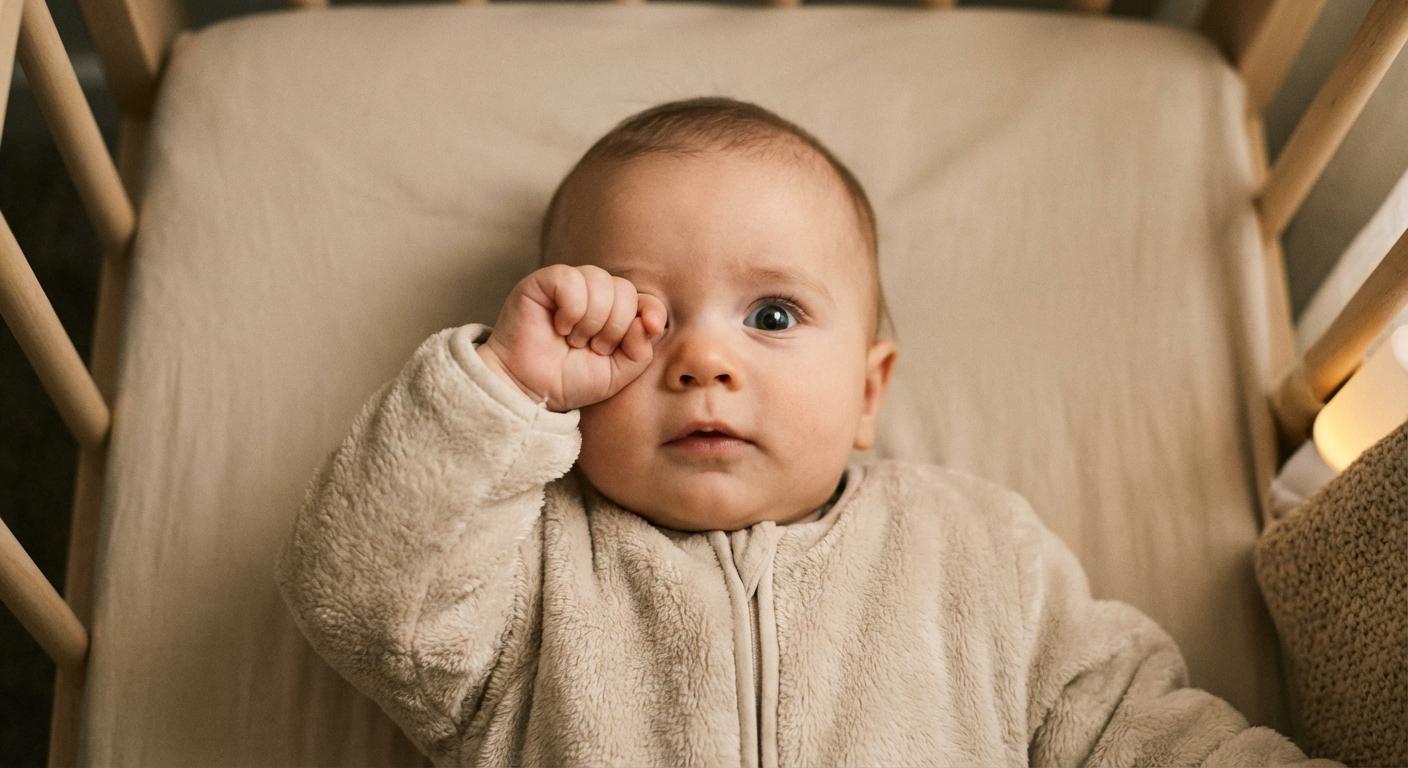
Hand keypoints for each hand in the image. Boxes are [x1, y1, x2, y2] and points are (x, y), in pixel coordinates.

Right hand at [477, 264, 666, 412]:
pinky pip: (571, 279)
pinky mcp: (543, 282)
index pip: (643, 298)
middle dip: (615, 325)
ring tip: (575, 340)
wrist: (530, 391)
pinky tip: (560, 326)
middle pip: (624, 289)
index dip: (652, 310)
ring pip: (600, 280)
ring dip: (592, 319)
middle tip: (593, 348)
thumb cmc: (569, 381)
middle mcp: (593, 295)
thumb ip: (640, 351)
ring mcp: (568, 286)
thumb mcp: (616, 375)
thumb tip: (650, 323)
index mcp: (613, 313)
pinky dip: (572, 308)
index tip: (651, 327)